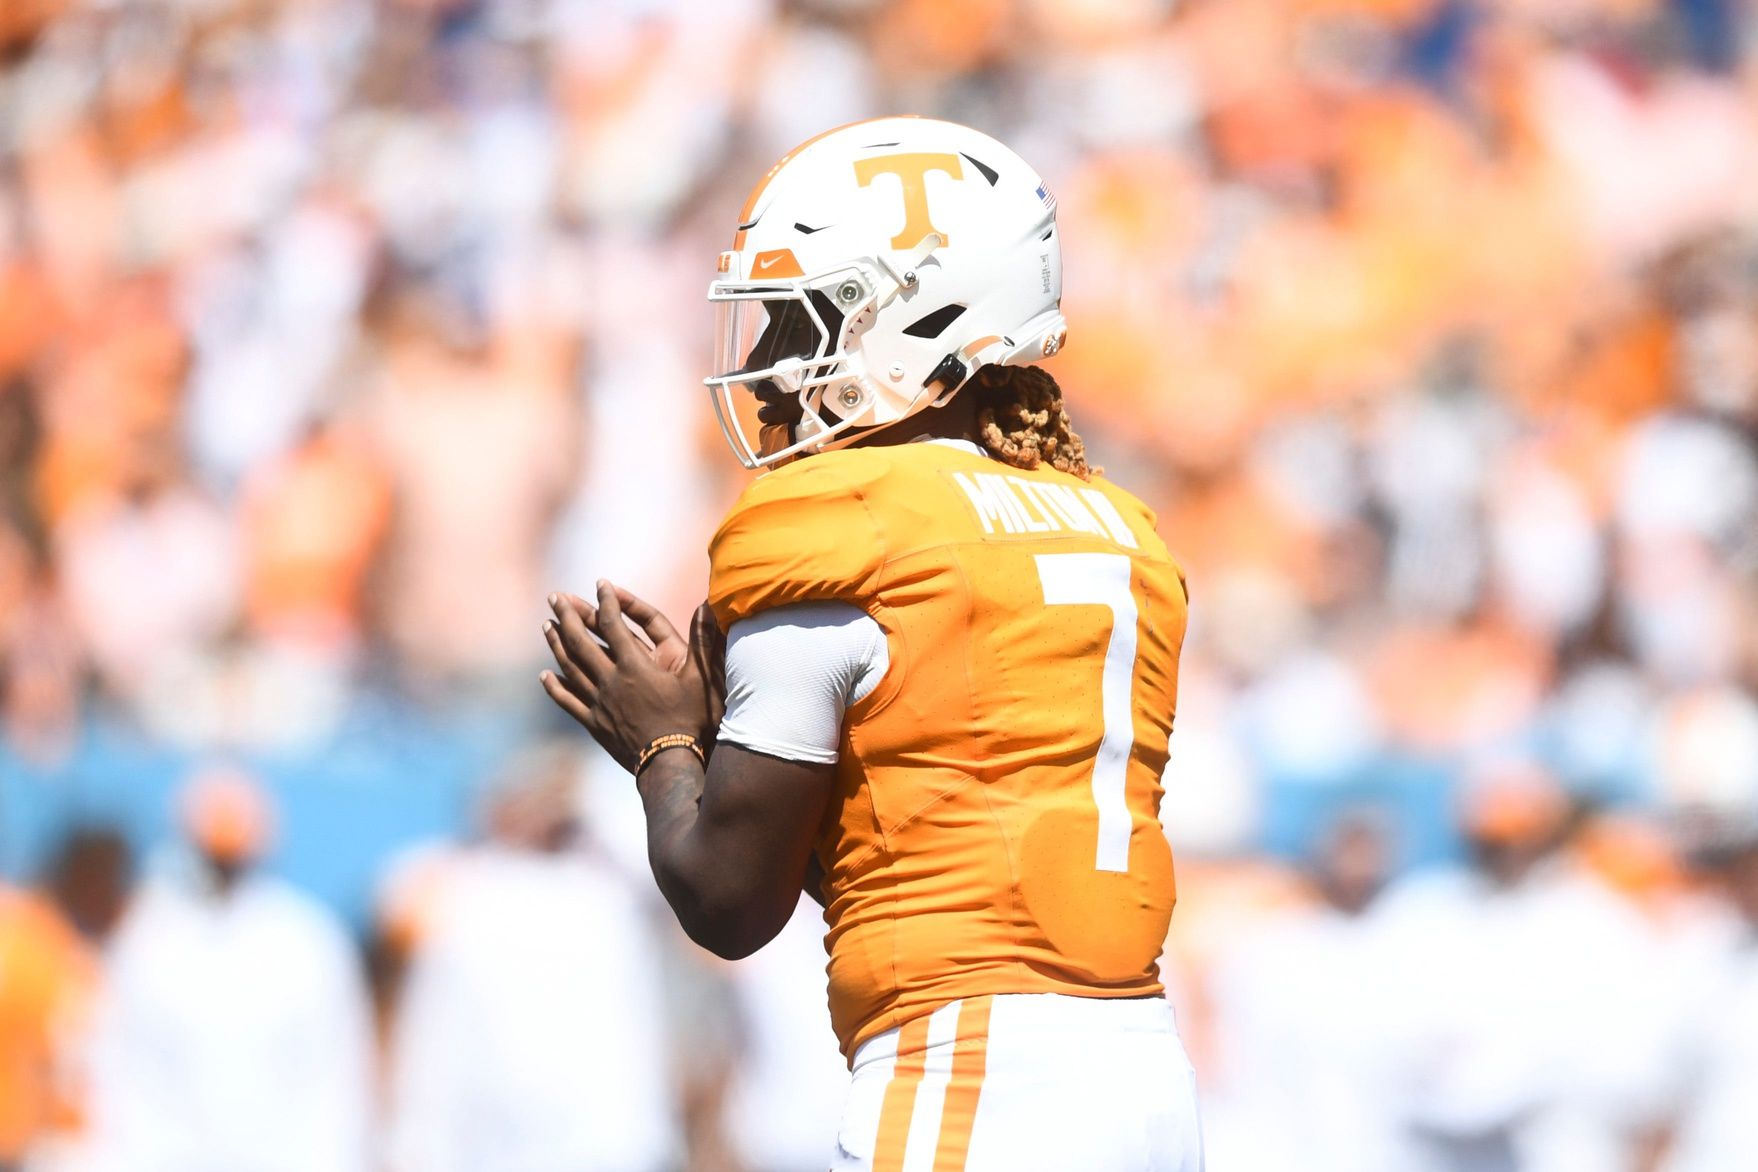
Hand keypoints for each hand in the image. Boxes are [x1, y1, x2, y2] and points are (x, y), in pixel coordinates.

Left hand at [541, 582, 724, 773]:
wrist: (670, 766)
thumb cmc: (692, 722)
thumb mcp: (702, 680)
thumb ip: (704, 641)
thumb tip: (709, 606)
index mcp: (635, 667)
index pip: (614, 625)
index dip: (606, 601)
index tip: (599, 583)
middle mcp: (611, 681)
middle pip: (581, 642)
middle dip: (568, 616)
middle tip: (554, 596)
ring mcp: (599, 704)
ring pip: (570, 668)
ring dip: (556, 644)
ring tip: (546, 626)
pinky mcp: (595, 724)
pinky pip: (568, 701)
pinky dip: (555, 687)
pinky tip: (545, 675)